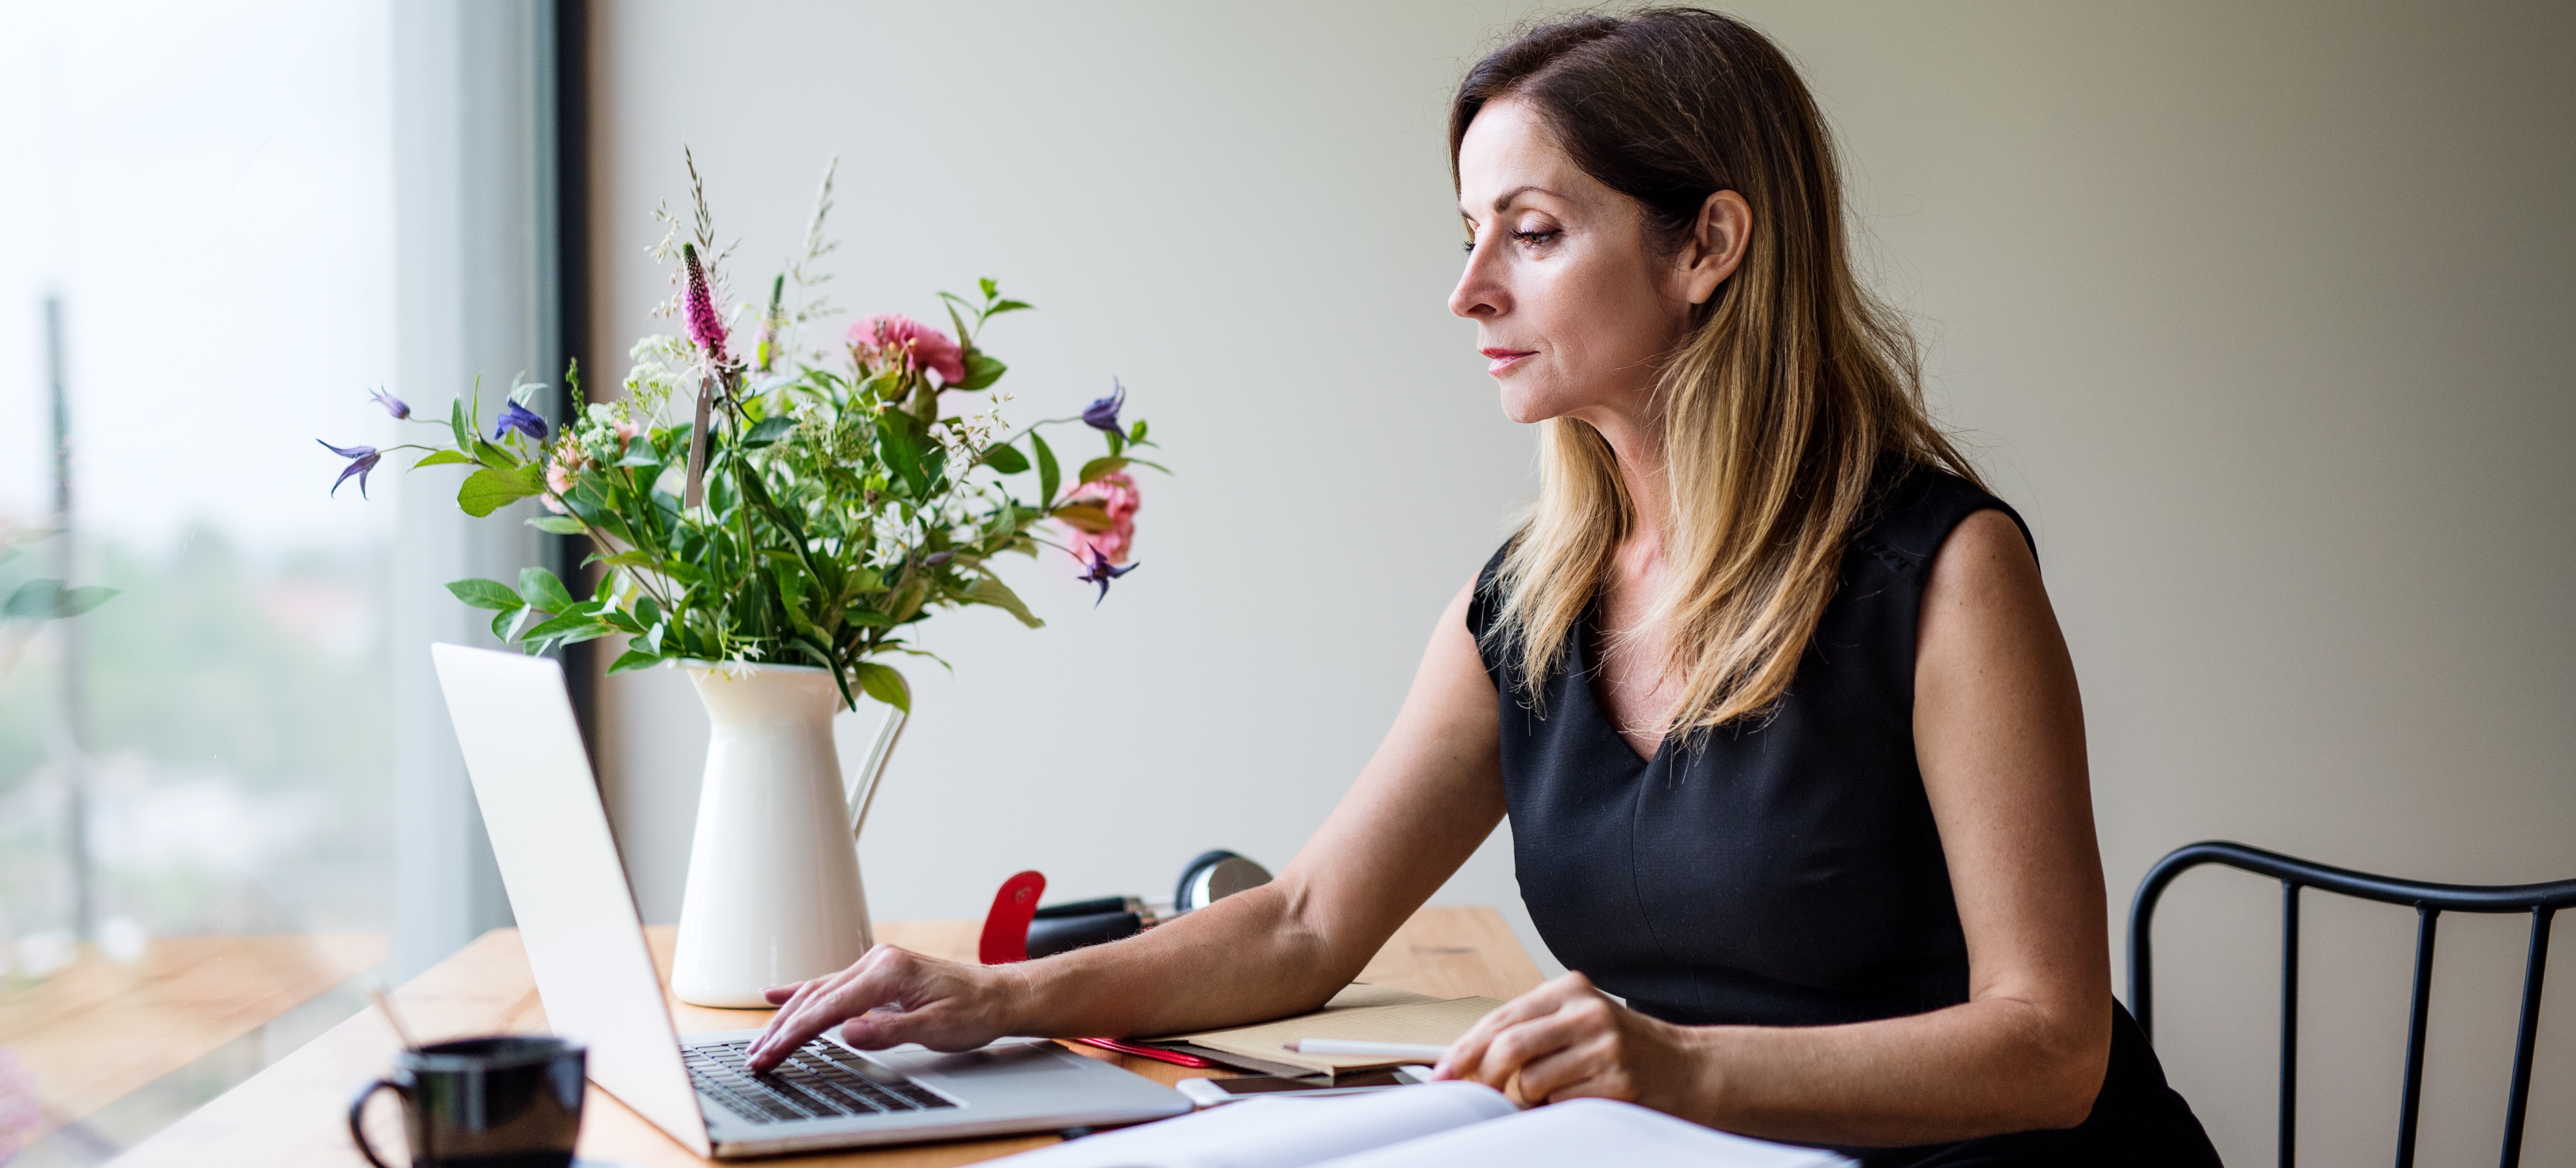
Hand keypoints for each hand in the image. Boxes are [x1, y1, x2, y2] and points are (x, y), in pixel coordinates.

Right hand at [744, 946, 1023, 1071]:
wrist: (999, 995)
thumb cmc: (974, 1011)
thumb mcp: (937, 1028)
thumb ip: (891, 1030)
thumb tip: (849, 1031)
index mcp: (888, 972)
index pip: (828, 1007)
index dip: (795, 1034)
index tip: (770, 1054)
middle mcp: (877, 962)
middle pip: (816, 998)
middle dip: (782, 1029)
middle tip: (756, 1057)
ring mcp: (876, 966)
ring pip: (819, 991)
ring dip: (788, 1016)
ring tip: (761, 1040)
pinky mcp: (877, 975)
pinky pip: (831, 984)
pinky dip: (802, 992)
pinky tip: (777, 995)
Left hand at [1432, 972, 1706, 1114]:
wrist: (1690, 1069)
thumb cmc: (1623, 1049)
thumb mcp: (1576, 1023)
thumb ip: (1529, 1032)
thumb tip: (1465, 1061)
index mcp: (1570, 989)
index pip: (1500, 1017)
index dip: (1463, 1049)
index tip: (1441, 1073)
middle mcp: (1587, 1012)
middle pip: (1507, 1046)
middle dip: (1482, 1077)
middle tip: (1476, 1094)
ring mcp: (1604, 1047)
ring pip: (1529, 1082)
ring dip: (1528, 1098)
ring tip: (1554, 1092)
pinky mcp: (1616, 1083)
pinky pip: (1559, 1105)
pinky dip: (1556, 1110)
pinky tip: (1579, 1099)